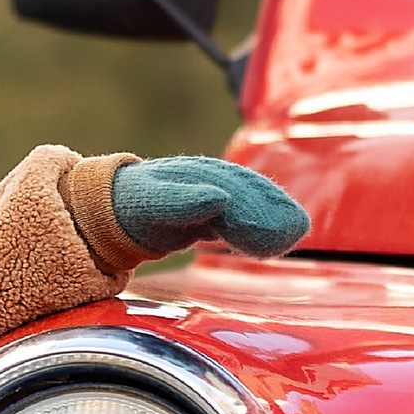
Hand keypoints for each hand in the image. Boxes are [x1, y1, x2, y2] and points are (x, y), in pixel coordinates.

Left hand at [110, 156, 308, 261]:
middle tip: (297, 229)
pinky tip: (277, 239)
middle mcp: (209, 179)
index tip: (274, 226)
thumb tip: (220, 198)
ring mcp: (212, 192)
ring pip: (249, 202)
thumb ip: (183, 202)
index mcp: (195, 175)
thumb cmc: (132, 203)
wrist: (116, 204)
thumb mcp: (152, 202)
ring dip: (273, 216)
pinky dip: (259, 226)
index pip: (232, 190)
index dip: (254, 208)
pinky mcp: (212, 210)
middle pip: (247, 193)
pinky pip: (241, 216)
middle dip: (273, 210)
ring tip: (297, 231)